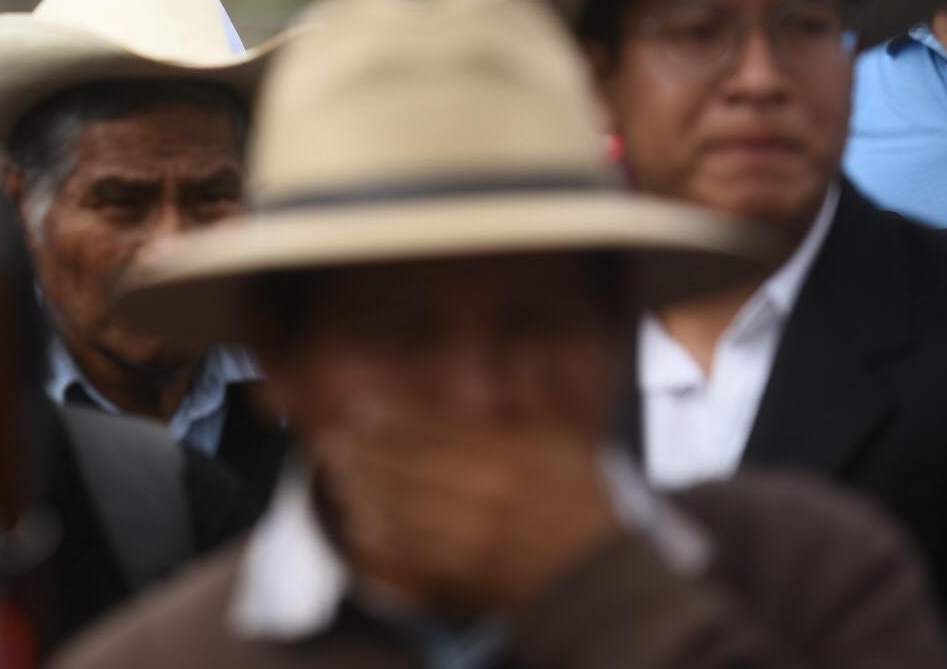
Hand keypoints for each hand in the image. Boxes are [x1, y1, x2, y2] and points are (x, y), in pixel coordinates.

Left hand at [318, 410, 619, 615]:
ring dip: (365, 494)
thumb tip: (503, 366)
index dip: (390, 418)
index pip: (433, 430)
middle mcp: (486, 495)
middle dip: (364, 453)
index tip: (358, 409)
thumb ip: (531, 401)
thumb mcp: (567, 438)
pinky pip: (414, 561)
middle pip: (408, 468)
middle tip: (332, 443)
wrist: (615, 575)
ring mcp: (475, 542)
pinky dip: (383, 546)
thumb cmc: (593, 500)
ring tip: (339, 479)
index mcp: (510, 455)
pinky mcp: (471, 581)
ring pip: (403, 513)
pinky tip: (362, 533)